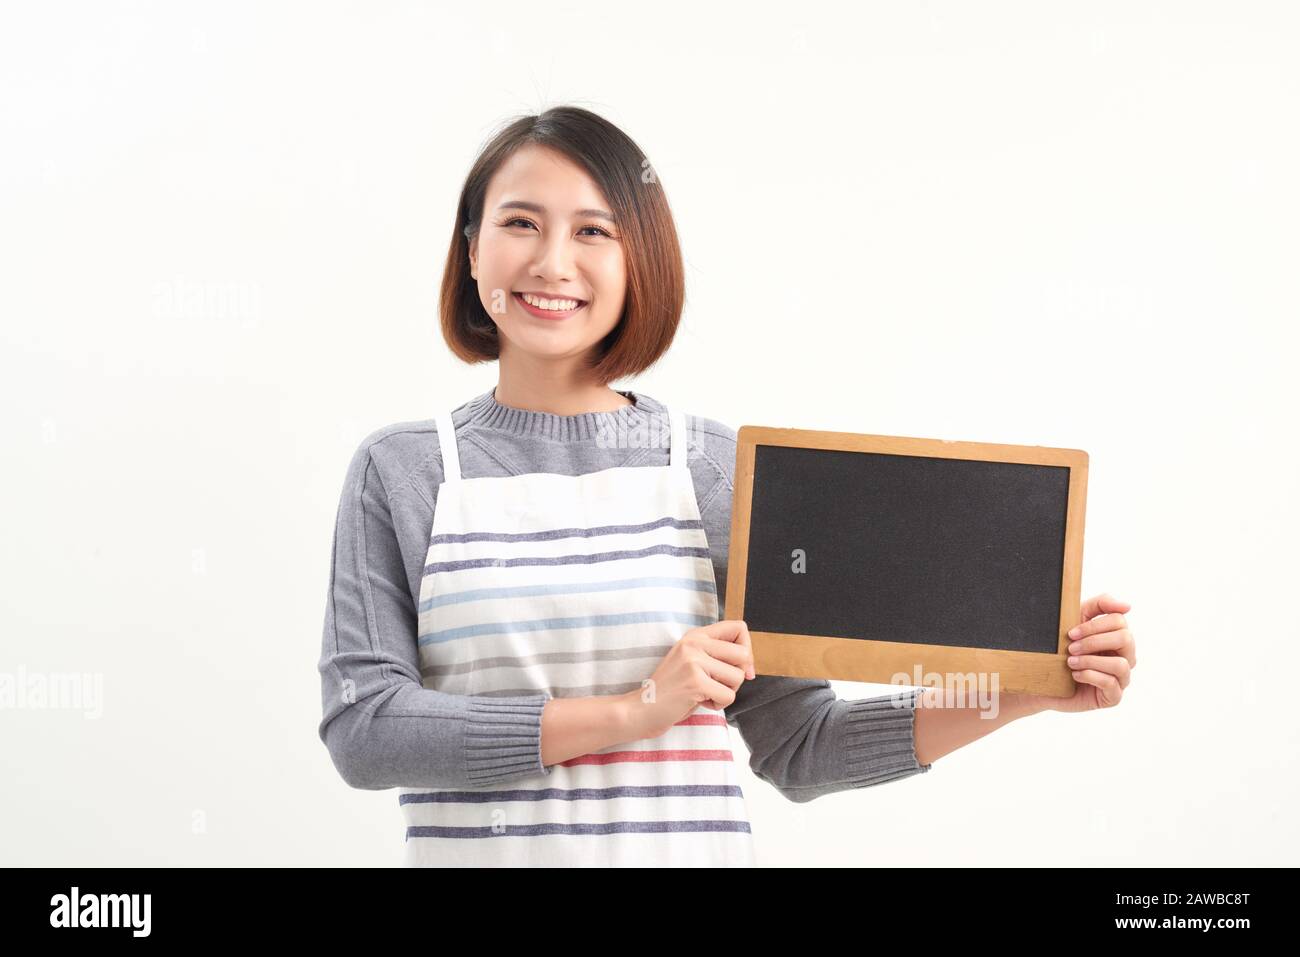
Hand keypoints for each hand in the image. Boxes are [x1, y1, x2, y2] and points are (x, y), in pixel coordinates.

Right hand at [623, 620, 755, 738]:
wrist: (642, 709)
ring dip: (726, 692)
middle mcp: (694, 643)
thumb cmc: (672, 690)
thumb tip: (750, 665)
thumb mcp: (692, 662)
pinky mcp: (695, 681)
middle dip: (738, 676)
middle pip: (743, 654)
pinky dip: (718, 705)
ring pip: (738, 677)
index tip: (740, 667)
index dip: (747, 649)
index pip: (738, 627)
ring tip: (705, 694)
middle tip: (719, 685)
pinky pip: (728, 695)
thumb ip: (715, 655)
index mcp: (695, 635)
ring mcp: (694, 661)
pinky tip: (700, 702)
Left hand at [1021, 593, 1135, 714]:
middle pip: (1125, 639)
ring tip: (1071, 662)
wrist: (1044, 678)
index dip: (1093, 625)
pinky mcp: (1113, 696)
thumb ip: (1100, 605)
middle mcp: (1125, 656)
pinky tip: (1075, 675)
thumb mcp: (1076, 619)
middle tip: (1070, 648)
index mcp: (1117, 636)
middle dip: (1093, 641)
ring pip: (1121, 664)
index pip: (1119, 621)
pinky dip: (1090, 676)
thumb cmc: (1062, 647)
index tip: (1071, 633)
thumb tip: (1127, 606)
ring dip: (1091, 660)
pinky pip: (1111, 684)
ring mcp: (1121, 677)